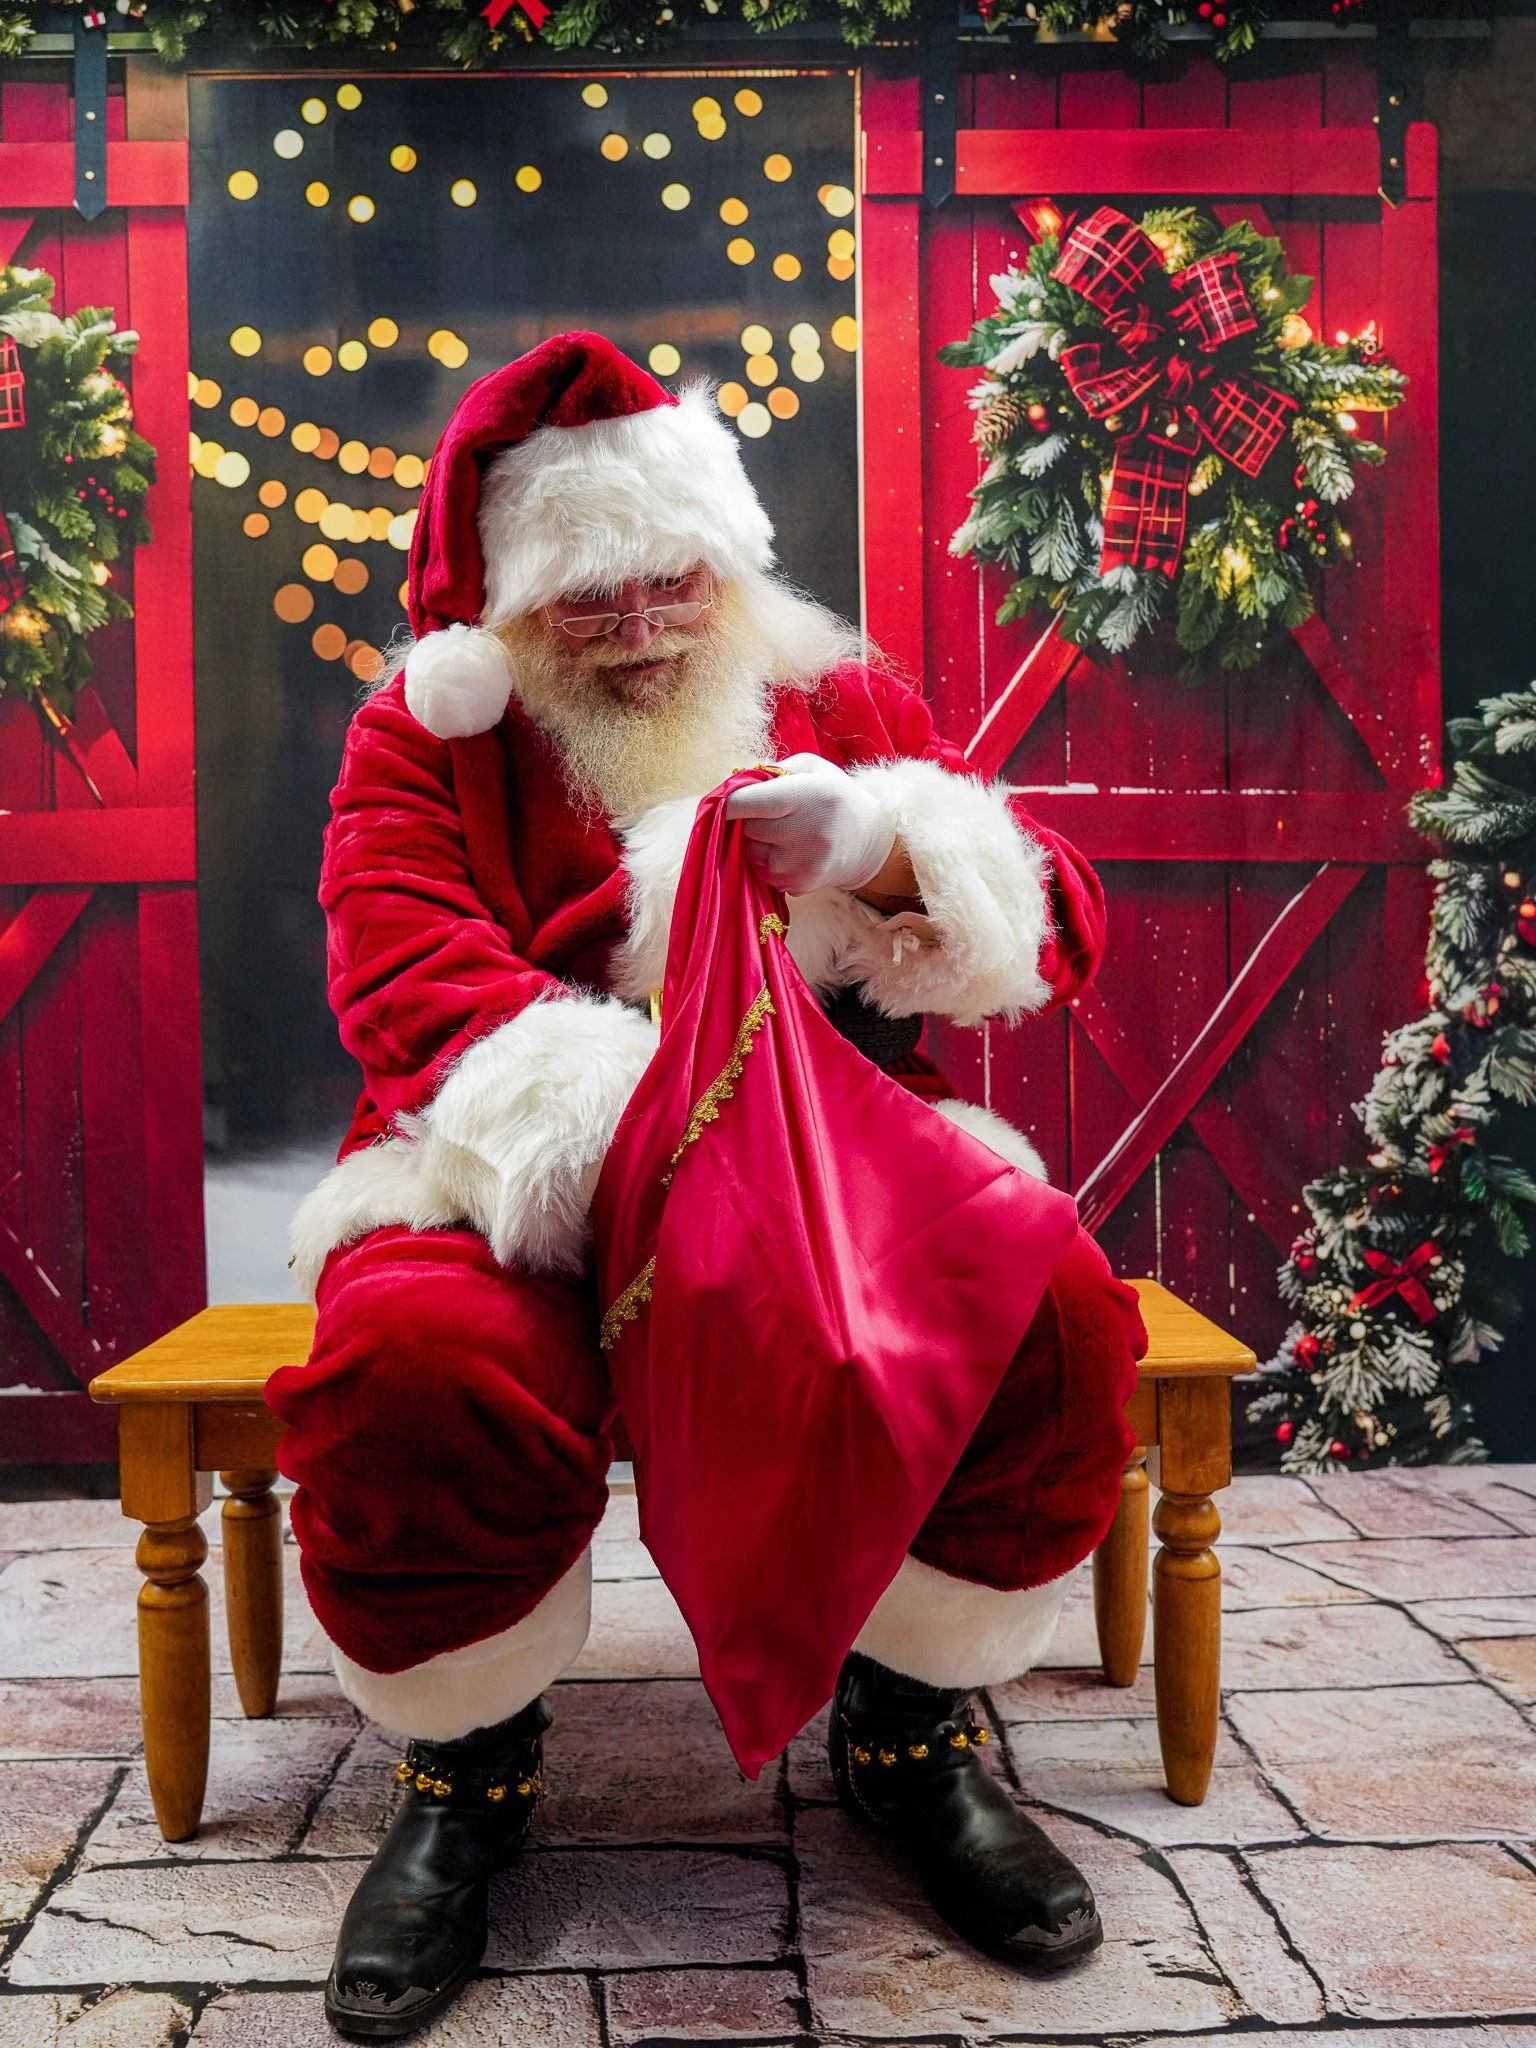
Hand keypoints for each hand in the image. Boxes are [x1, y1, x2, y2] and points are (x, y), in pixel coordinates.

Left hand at [725, 755, 896, 895]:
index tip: (722, 799)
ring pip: (750, 852)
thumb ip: (773, 770)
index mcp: (810, 796)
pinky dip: (766, 860)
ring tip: (782, 832)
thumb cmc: (833, 795)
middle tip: (767, 812)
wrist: (867, 840)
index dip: (729, 801)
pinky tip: (789, 851)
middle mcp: (807, 832)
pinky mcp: (797, 885)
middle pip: (748, 828)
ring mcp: (802, 864)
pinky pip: (761, 871)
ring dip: (756, 841)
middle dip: (748, 819)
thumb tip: (734, 783)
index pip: (751, 802)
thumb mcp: (811, 767)